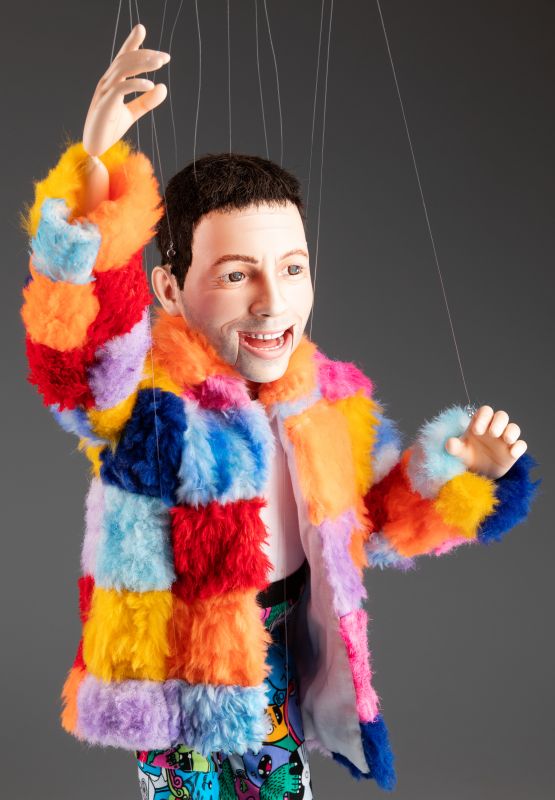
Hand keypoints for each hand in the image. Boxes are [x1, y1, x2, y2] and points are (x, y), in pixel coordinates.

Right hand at [83, 23, 169, 156]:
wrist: (95, 146)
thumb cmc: (110, 128)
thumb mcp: (132, 113)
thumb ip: (146, 101)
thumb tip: (164, 87)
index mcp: (112, 82)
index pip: (123, 57)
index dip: (131, 43)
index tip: (142, 29)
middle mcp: (107, 82)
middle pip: (125, 60)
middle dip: (145, 55)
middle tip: (165, 57)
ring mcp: (104, 92)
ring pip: (122, 69)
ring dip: (142, 64)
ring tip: (160, 64)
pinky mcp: (105, 104)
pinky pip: (121, 88)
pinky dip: (136, 84)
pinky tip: (150, 85)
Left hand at [444, 405, 527, 479]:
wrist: (477, 473)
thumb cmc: (469, 456)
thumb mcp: (459, 452)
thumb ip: (454, 447)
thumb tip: (450, 443)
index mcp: (480, 424)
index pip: (485, 411)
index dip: (483, 417)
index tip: (476, 431)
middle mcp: (494, 428)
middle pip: (502, 416)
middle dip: (499, 422)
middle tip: (492, 433)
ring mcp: (505, 440)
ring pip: (514, 428)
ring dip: (512, 431)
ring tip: (506, 439)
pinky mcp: (513, 452)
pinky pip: (521, 445)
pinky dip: (519, 447)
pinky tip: (512, 453)